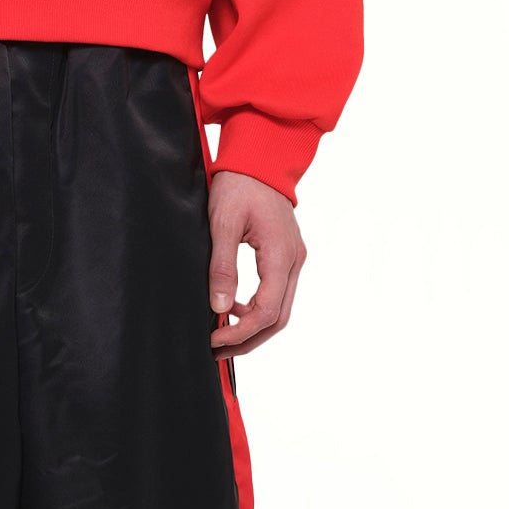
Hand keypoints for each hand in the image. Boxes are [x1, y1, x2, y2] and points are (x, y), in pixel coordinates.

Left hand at [208, 170, 304, 356]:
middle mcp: (294, 261)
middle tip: (216, 350)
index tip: (213, 338)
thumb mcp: (222, 223)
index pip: (265, 311)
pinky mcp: (288, 256)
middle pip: (277, 318)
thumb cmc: (239, 184)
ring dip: (253, 328)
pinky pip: (278, 293)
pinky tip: (233, 308)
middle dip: (248, 340)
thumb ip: (222, 267)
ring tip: (221, 335)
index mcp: (280, 254)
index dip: (240, 333)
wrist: (260, 158)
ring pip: (280, 309)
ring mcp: (294, 259)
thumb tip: (220, 306)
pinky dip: (257, 309)